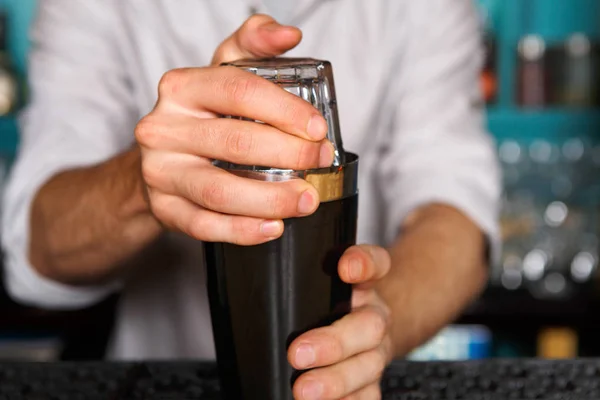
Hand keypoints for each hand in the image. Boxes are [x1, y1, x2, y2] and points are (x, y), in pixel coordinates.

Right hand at [135, 15, 334, 244]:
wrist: (163, 158)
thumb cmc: (204, 114)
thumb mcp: (224, 72)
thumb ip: (255, 45)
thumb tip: (289, 34)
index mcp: (182, 88)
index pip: (237, 90)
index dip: (284, 109)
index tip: (318, 128)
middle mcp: (164, 128)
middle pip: (234, 142)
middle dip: (289, 154)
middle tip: (320, 162)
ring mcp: (160, 172)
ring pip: (219, 191)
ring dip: (271, 199)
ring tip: (306, 200)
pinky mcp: (164, 208)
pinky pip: (205, 225)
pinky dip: (243, 230)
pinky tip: (273, 227)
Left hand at [288, 245, 393, 398]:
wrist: (365, 328)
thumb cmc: (333, 301)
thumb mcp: (322, 278)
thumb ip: (305, 270)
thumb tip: (263, 263)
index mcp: (364, 282)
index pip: (374, 263)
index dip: (364, 263)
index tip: (346, 268)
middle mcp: (374, 315)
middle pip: (368, 326)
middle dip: (334, 342)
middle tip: (298, 352)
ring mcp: (376, 350)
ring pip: (368, 366)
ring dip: (336, 381)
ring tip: (303, 390)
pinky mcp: (372, 380)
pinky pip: (367, 395)